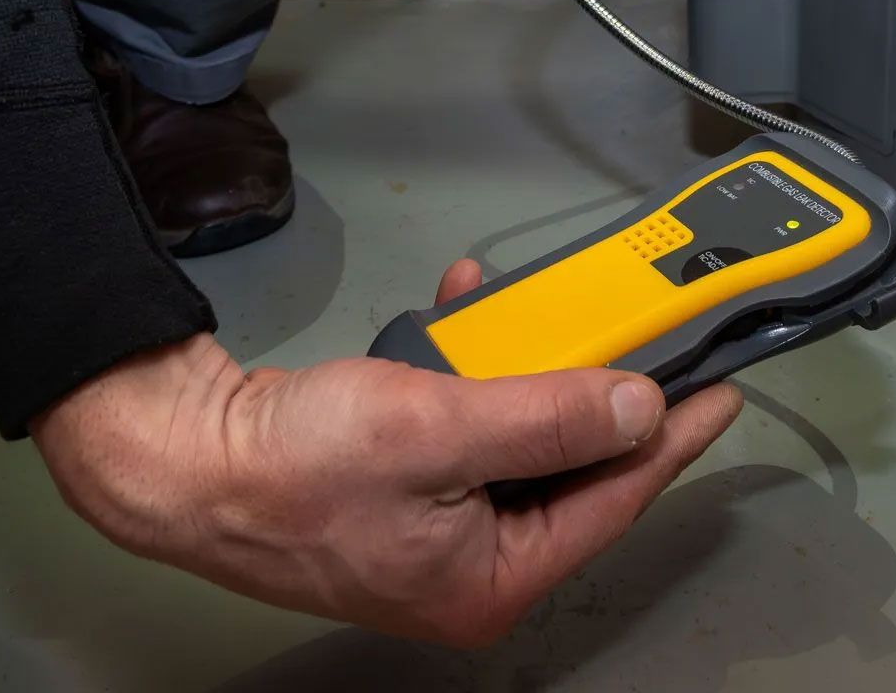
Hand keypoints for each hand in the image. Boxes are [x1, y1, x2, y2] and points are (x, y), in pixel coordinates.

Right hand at [29, 260, 743, 644]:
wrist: (178, 457)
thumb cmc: (287, 467)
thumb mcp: (438, 430)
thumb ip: (549, 417)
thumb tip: (638, 408)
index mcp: (492, 581)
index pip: (614, 500)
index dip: (671, 437)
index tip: (718, 387)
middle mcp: (471, 568)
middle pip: (571, 470)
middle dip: (593, 391)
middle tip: (638, 335)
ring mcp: (436, 530)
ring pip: (519, 438)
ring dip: (525, 368)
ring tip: (531, 314)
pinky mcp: (403, 489)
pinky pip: (467, 425)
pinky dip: (472, 370)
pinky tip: (466, 316)